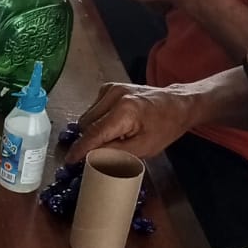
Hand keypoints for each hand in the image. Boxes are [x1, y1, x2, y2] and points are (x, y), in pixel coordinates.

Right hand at [67, 80, 196, 163]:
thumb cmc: (165, 128)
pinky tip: (113, 124)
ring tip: (114, 136)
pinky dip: (98, 120)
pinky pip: (93, 109)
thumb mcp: (143, 148)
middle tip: (103, 152)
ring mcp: (110, 88)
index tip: (69, 161)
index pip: (94, 134)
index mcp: (125, 111)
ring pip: (87, 116)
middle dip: (90, 141)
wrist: (178, 104)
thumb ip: (115, 154)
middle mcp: (114, 95)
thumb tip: (91, 159)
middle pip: (86, 125)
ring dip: (93, 130)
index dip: (80, 149)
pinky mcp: (109, 87)